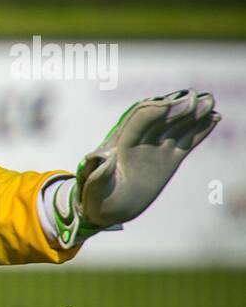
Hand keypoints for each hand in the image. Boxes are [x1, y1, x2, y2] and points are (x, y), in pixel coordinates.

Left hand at [46, 90, 219, 247]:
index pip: (138, 120)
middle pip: (160, 117)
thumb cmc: (95, 199)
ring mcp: (156, 148)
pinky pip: (186, 140)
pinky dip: (200, 129)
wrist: (105, 208)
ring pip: (176, 125)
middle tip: (196, 99)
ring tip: (209, 101)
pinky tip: (214, 118)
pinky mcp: (168, 158)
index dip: (154, 111)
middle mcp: (140, 141)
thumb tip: (105, 158)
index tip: (169, 105)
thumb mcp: (92, 190)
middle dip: (176, 106)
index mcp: (120, 144)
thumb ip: (96, 176)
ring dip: (192, 113)